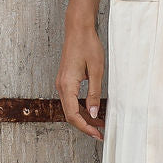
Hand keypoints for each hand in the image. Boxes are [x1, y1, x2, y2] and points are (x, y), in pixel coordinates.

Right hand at [56, 24, 105, 140]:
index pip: (73, 115)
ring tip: (100, 125)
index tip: (98, 134)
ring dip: (84, 118)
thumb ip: (94, 94)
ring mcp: (62, 83)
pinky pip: (71, 100)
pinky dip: (81, 108)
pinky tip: (93, 111)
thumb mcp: (96, 71)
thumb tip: (94, 113)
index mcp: (67, 85)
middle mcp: (61, 86)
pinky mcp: (65, 80)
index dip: (85, 127)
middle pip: (70, 114)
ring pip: (71, 108)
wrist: (78, 29)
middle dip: (85, 126)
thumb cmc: (88, 46)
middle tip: (101, 134)